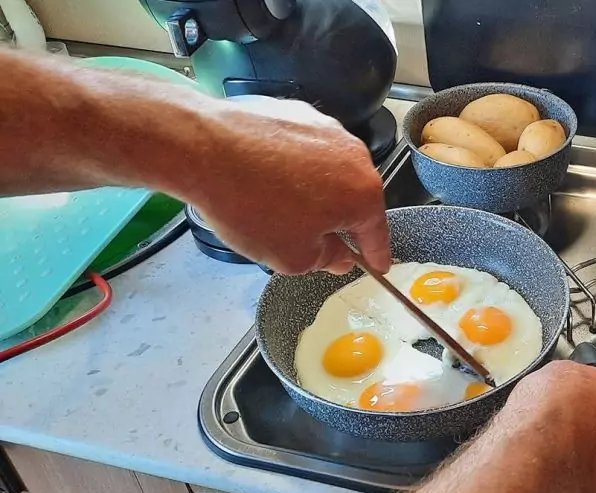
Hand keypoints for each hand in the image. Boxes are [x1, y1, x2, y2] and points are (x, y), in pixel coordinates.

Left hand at [178, 97, 389, 273]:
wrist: (204, 148)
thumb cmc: (251, 204)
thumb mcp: (292, 257)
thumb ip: (326, 260)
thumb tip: (338, 256)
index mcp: (363, 193)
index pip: (377, 232)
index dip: (375, 254)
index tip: (375, 264)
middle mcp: (353, 155)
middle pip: (353, 197)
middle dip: (336, 220)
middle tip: (311, 240)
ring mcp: (325, 128)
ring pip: (328, 170)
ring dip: (312, 190)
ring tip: (276, 206)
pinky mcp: (296, 112)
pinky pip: (302, 147)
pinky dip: (289, 164)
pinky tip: (263, 177)